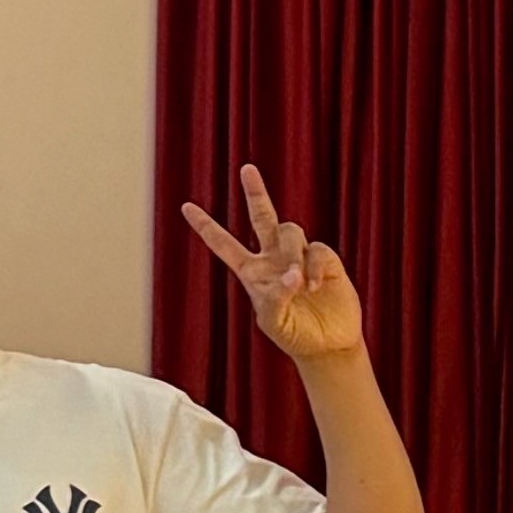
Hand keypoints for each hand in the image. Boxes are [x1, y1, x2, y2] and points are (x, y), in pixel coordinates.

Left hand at [181, 161, 366, 369]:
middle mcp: (273, 258)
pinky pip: (316, 249)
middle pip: (262, 217)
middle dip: (255, 193)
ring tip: (301, 286)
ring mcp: (299, 256)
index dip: (206, 226)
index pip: (223, 244)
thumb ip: (275, 297)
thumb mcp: (273, 321)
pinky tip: (313, 287)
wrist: (327, 344)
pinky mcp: (326, 260)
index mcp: (251, 272)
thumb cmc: (293, 334)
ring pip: (290, 232)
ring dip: (292, 254)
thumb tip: (291, 274)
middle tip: (246, 169)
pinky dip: (313, 266)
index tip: (185, 206)